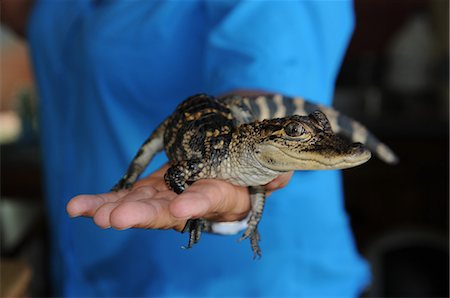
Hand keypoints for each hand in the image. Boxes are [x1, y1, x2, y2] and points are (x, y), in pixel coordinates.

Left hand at [66, 165, 292, 231]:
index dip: (196, 204)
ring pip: (137, 206)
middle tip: (115, 219)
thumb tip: (280, 178)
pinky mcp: (150, 189)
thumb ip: (273, 173)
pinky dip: (102, 201)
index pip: (209, 201)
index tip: (182, 209)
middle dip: (141, 215)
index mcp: (220, 197)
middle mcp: (189, 203)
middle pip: (165, 212)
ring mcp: (166, 197)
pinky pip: (124, 196)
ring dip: (112, 210)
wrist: (223, 164)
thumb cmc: (246, 168)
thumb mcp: (265, 170)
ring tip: (86, 211)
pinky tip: (76, 207)